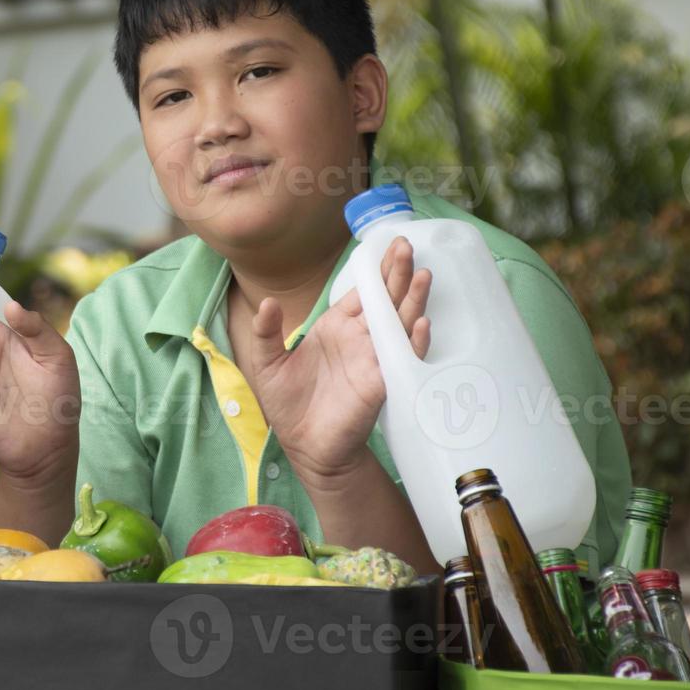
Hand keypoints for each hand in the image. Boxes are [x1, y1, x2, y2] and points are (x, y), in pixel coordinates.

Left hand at [247, 237, 431, 482]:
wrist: (304, 445)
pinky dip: (413, 341)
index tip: (389, 245)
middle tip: (407, 245)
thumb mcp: (267, 362)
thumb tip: (266, 302)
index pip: (362, 292)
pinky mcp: (381, 383)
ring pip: (399, 323)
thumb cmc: (289, 403)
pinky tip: (420, 322)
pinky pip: (402, 358)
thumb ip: (265, 331)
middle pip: (385, 300)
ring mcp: (373, 359)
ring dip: (412, 300)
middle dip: (397, 274)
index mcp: (336, 327)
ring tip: (424, 275)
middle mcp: (360, 339)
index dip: (376, 270)